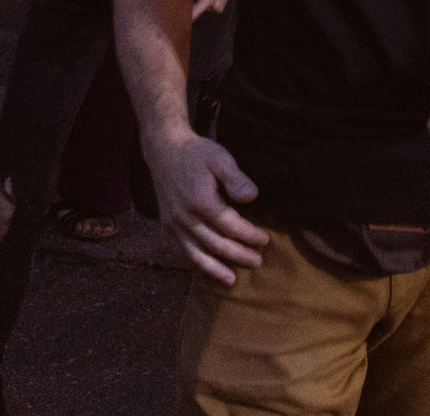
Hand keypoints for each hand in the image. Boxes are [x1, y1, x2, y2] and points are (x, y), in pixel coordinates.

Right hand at [148, 132, 268, 283]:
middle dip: (238, 255)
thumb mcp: (220, 158)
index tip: (265, 240)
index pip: (229, 225)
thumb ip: (236, 178)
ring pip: (196, 254)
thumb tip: (252, 197)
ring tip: (233, 280)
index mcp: (200, 200)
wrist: (164, 150)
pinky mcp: (166, 226)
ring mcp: (173, 223)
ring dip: (216, 269)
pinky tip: (208, 271)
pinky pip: (182, 250)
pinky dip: (196, 263)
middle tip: (258, 262)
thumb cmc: (197, 153)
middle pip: (215, 243)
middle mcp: (184, 216)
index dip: (248, 235)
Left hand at [187, 0, 236, 18]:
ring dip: (197, 0)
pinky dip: (204, 0)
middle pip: (196, 9)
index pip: (194, 14)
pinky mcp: (219, 6)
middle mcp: (214, 6)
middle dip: (191, 1)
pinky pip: (207, 6)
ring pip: (201, 7)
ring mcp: (218, 7)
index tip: (177, 16)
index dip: (185, 16)